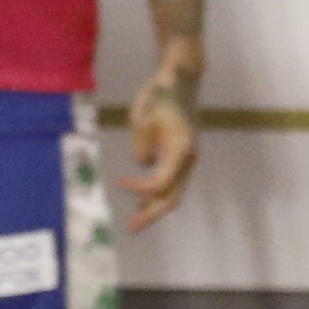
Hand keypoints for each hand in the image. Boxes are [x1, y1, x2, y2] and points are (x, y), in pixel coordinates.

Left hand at [117, 54, 201, 235]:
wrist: (180, 79)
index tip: (119, 183)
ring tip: (136, 219)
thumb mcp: (141, 119)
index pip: (162, 183)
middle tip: (131, 229)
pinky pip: (173, 181)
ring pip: (175, 190)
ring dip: (155, 205)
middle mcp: (189, 157)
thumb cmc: (159, 96)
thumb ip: (141, 147)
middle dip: (152, 214)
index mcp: (180, 149)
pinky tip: (143, 199)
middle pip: (173, 196)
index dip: (140, 189)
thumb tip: (143, 165)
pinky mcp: (183, 154)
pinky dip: (159, 192)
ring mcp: (188, 157)